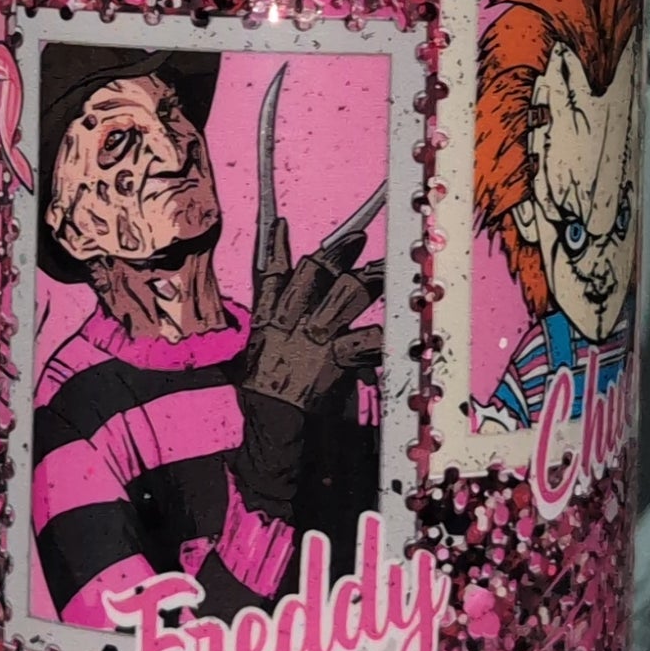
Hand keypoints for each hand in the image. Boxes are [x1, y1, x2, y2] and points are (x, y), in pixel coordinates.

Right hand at [232, 222, 382, 521]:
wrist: (271, 428)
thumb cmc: (264, 398)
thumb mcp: (254, 360)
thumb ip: (270, 337)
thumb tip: (286, 327)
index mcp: (267, 321)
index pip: (268, 276)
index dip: (274, 247)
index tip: (281, 222)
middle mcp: (290, 322)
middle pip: (314, 275)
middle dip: (337, 254)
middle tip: (357, 238)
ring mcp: (313, 339)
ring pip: (346, 295)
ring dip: (370, 279)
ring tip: (387, 268)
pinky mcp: (333, 359)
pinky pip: (365, 339)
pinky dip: (382, 334)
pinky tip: (395, 325)